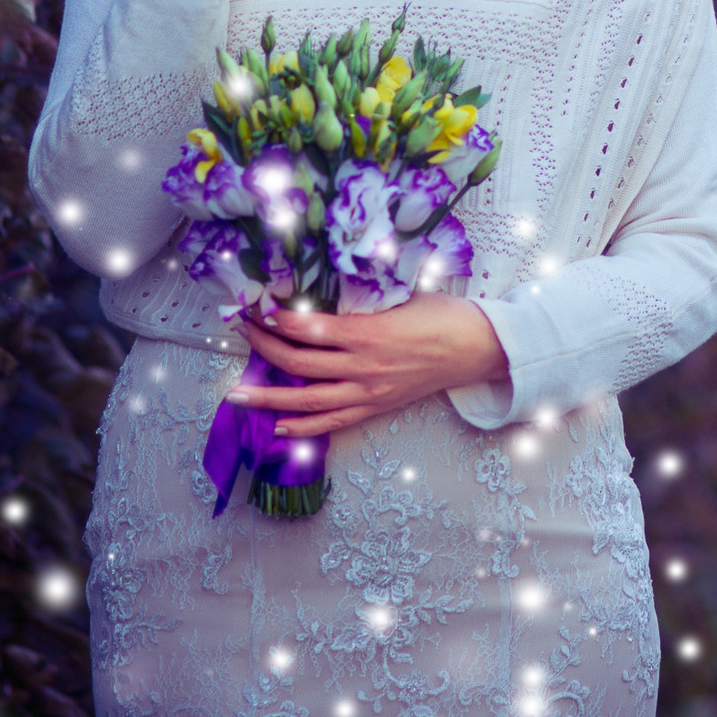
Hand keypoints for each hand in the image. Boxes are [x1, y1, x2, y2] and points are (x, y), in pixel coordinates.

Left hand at [233, 293, 511, 438]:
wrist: (478, 349)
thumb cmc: (445, 314)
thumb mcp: (402, 295)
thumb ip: (364, 299)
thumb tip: (327, 291)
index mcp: (369, 333)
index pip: (310, 328)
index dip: (280, 320)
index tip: (259, 310)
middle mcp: (363, 366)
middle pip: (300, 363)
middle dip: (265, 349)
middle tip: (242, 335)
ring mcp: (369, 391)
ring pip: (308, 398)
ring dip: (270, 396)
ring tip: (238, 394)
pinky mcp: (376, 407)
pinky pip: (333, 421)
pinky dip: (303, 426)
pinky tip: (279, 424)